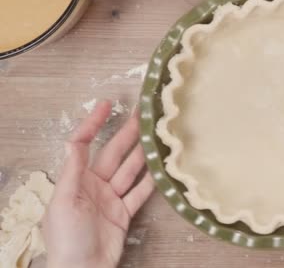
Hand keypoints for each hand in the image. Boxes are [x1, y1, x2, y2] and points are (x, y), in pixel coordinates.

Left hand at [43, 100, 154, 267]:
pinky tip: (161, 167)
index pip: (83, 144)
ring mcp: (110, 199)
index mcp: (75, 180)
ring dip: (142, 153)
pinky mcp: (124, 213)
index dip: (93, 123)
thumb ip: (73, 170)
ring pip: (130, 170)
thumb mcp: (65, 201)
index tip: (106, 104)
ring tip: (157, 136)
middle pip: (112, 153)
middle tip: (143, 114)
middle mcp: (93, 185)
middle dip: (127, 133)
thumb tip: (75, 140)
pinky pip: (140, 192)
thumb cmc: (67, 238)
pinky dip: (151, 181)